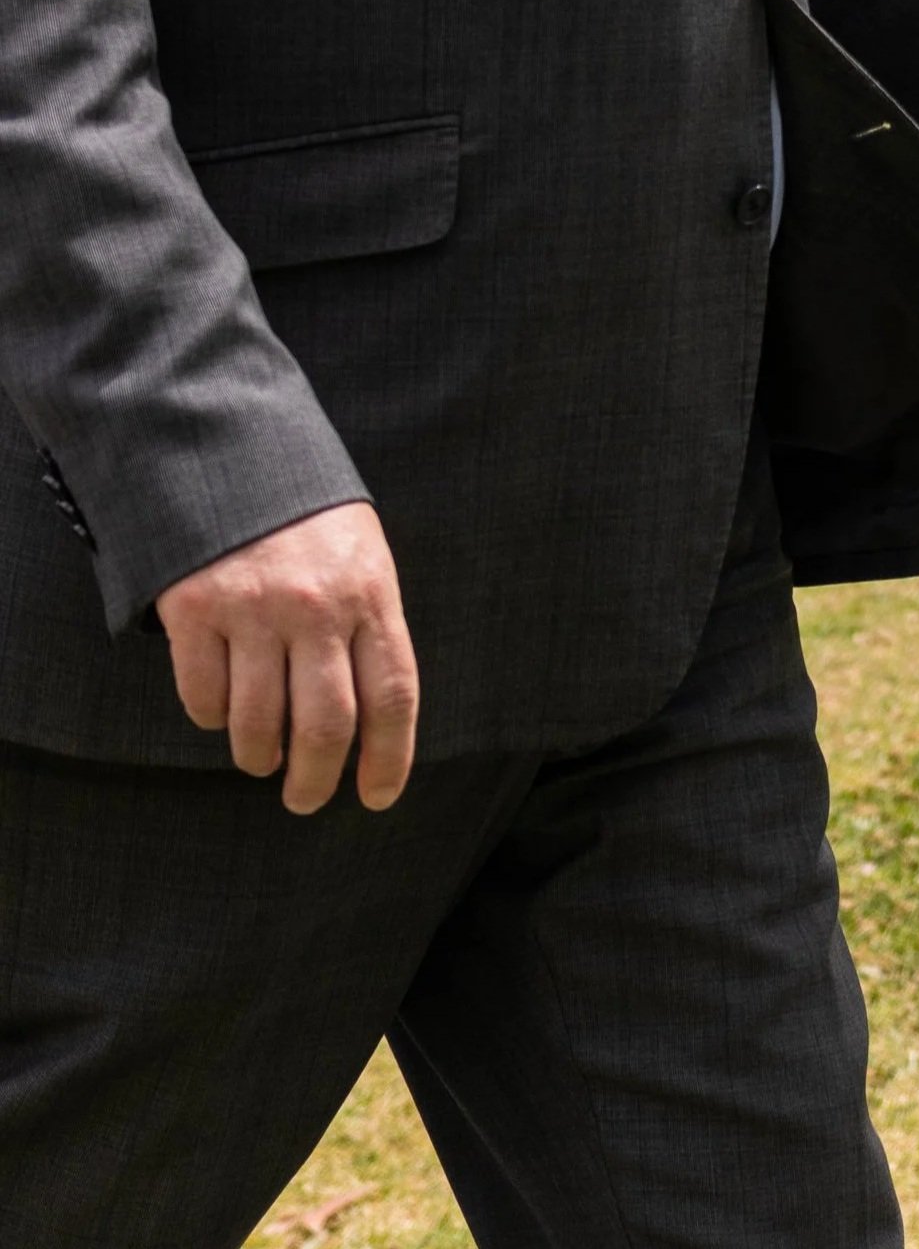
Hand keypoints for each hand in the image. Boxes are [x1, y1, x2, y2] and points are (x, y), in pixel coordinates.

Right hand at [158, 500, 419, 814]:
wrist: (229, 447)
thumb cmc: (307, 516)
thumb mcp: (360, 556)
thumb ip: (366, 624)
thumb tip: (367, 718)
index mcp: (371, 593)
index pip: (392, 695)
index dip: (390, 757)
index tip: (377, 796)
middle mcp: (316, 607)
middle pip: (326, 725)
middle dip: (316, 779)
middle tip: (306, 800)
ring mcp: (253, 609)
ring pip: (258, 722)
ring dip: (259, 756)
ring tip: (261, 761)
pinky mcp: (194, 609)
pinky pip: (203, 695)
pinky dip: (211, 718)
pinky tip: (219, 713)